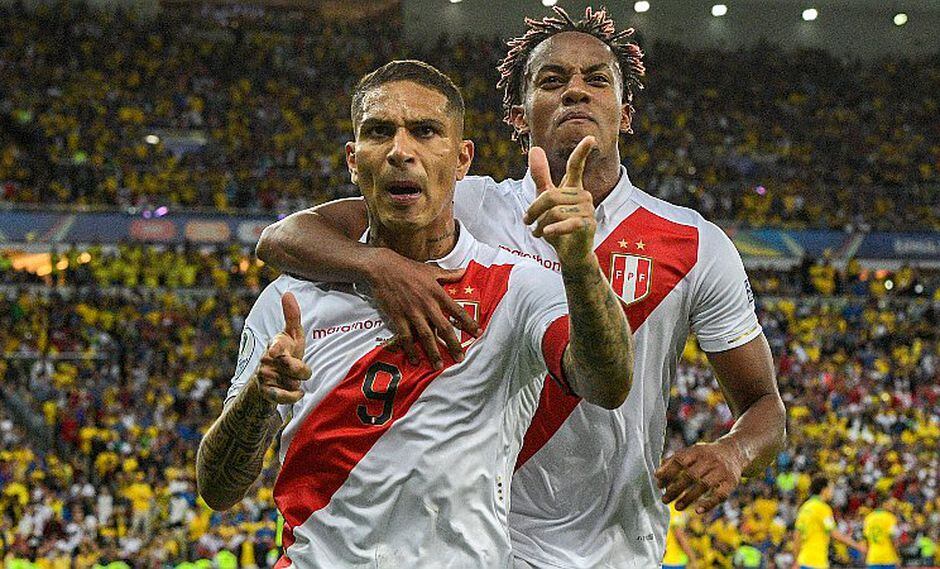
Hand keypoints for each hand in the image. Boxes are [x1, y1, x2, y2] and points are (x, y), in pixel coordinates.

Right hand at [254, 292, 309, 404]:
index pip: (276, 346)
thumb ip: (292, 316)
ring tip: (293, 379)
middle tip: (301, 369)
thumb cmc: (287, 352)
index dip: (276, 348)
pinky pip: (283, 397)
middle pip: (292, 366)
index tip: (274, 351)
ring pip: (292, 382)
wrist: (271, 377)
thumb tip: (288, 292)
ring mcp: (265, 376)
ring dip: (297, 383)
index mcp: (275, 344)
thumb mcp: (292, 335)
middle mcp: (267, 360)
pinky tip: (297, 393)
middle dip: (302, 370)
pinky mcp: (266, 391)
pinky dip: (293, 396)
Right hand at [366, 249, 479, 369]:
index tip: (477, 333)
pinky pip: (406, 337)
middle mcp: (427, 305)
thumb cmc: (408, 268)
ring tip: (438, 366)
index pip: (457, 311)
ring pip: (426, 336)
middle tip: (460, 358)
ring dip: (433, 353)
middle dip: (453, 345)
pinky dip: (411, 350)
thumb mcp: (431, 270)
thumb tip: (465, 271)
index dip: (468, 323)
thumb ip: (449, 274)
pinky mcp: (398, 317)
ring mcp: (412, 313)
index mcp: (437, 293)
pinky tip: (415, 360)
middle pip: (444, 328)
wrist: (383, 268)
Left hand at [523, 136, 596, 266]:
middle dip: (534, 210)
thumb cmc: (558, 225)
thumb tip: (534, 148)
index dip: (582, 152)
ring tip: (539, 232)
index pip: (576, 166)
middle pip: (550, 196)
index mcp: (573, 187)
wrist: (570, 254)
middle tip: (527, 222)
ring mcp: (588, 210)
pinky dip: (553, 229)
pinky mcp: (588, 225)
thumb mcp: (545, 200)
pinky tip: (546, 234)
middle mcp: (583, 195)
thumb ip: (541, 176)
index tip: (591, 138)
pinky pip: (566, 223)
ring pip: (554, 211)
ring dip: (541, 224)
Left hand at [655, 441, 743, 513]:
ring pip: (704, 485)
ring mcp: (721, 471)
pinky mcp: (731, 482)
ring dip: (688, 498)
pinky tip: (697, 511)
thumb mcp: (692, 452)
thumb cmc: (706, 455)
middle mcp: (709, 460)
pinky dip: (709, 503)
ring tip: (677, 507)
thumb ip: (675, 460)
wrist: (734, 452)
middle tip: (664, 499)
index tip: (658, 484)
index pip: (680, 460)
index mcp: (697, 451)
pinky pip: (720, 495)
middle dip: (675, 488)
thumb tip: (657, 475)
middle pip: (690, 475)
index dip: (668, 472)